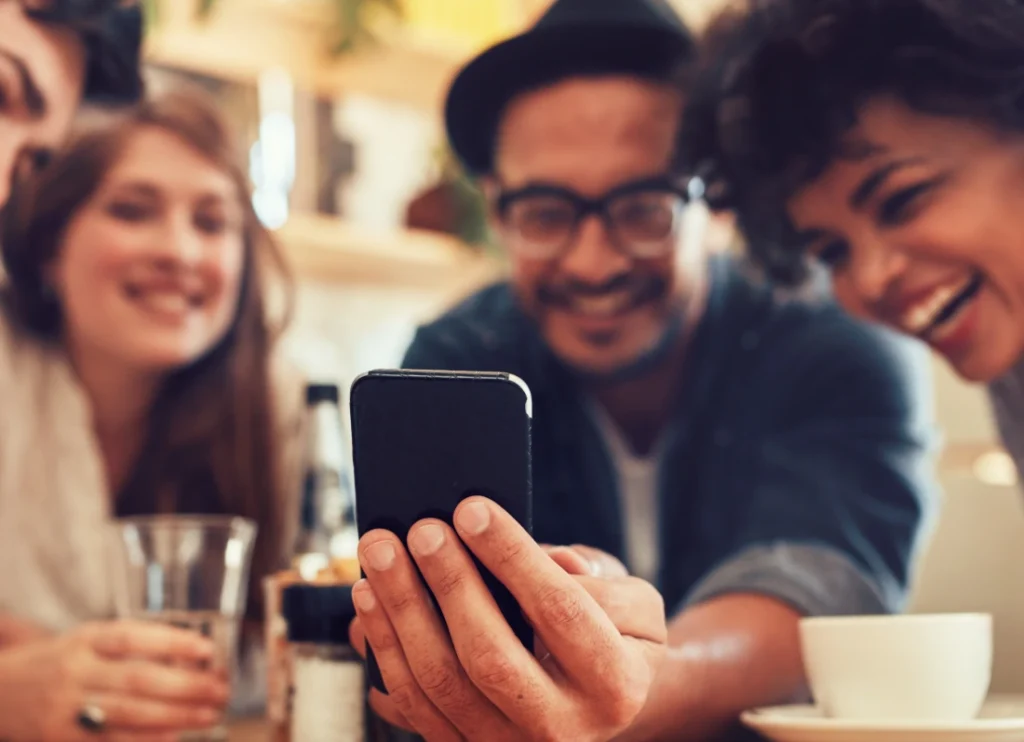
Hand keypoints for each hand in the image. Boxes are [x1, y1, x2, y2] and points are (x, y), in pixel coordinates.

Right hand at [0, 620, 229, 741]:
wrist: (2, 692)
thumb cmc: (62, 662)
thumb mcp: (89, 640)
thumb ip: (133, 645)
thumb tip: (193, 655)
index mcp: (86, 640)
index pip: (133, 637)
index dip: (172, 642)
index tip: (207, 650)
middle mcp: (76, 671)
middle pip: (138, 678)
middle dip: (186, 685)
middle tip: (221, 690)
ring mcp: (67, 708)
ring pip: (128, 713)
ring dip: (176, 716)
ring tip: (210, 714)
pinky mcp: (62, 739)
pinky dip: (145, 741)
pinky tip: (172, 737)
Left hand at [349, 496, 666, 741]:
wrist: (597, 706)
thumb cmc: (614, 637)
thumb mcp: (634, 606)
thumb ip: (601, 582)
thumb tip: (552, 560)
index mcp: (614, 684)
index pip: (558, 610)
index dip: (511, 556)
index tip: (472, 508)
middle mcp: (561, 728)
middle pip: (489, 654)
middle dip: (449, 583)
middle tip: (422, 528)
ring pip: (440, 682)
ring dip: (401, 612)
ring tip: (380, 555)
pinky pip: (413, 704)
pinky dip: (384, 650)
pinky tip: (370, 601)